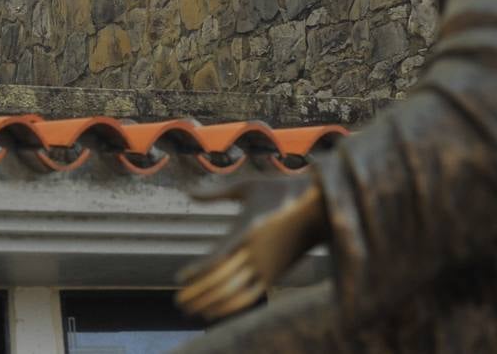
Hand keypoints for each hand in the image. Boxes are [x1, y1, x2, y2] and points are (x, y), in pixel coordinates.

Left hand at [175, 175, 328, 320]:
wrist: (317, 208)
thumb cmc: (278, 190)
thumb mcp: (247, 186)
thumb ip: (216, 192)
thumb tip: (187, 192)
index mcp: (248, 231)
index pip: (218, 258)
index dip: (198, 271)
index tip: (180, 278)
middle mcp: (257, 253)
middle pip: (223, 280)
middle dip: (199, 294)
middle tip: (179, 302)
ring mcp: (267, 266)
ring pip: (236, 293)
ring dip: (212, 304)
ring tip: (192, 310)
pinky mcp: (275, 275)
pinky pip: (250, 296)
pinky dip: (231, 306)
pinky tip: (215, 309)